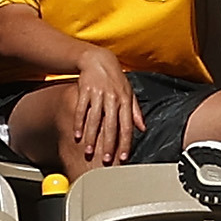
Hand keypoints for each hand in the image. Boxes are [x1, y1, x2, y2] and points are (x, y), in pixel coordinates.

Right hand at [66, 50, 141, 169]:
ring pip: (95, 119)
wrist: (99, 60)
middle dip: (108, 144)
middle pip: (111, 125)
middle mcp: (113, 98)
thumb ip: (135, 112)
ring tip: (89, 152)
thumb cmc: (115, 79)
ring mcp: (98, 94)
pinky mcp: (85, 90)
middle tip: (106, 160)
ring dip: (91, 137)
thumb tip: (142, 129)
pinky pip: (81, 110)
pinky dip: (78, 124)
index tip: (123, 157)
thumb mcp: (129, 93)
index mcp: (125, 101)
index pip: (126, 126)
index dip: (125, 143)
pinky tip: (77, 136)